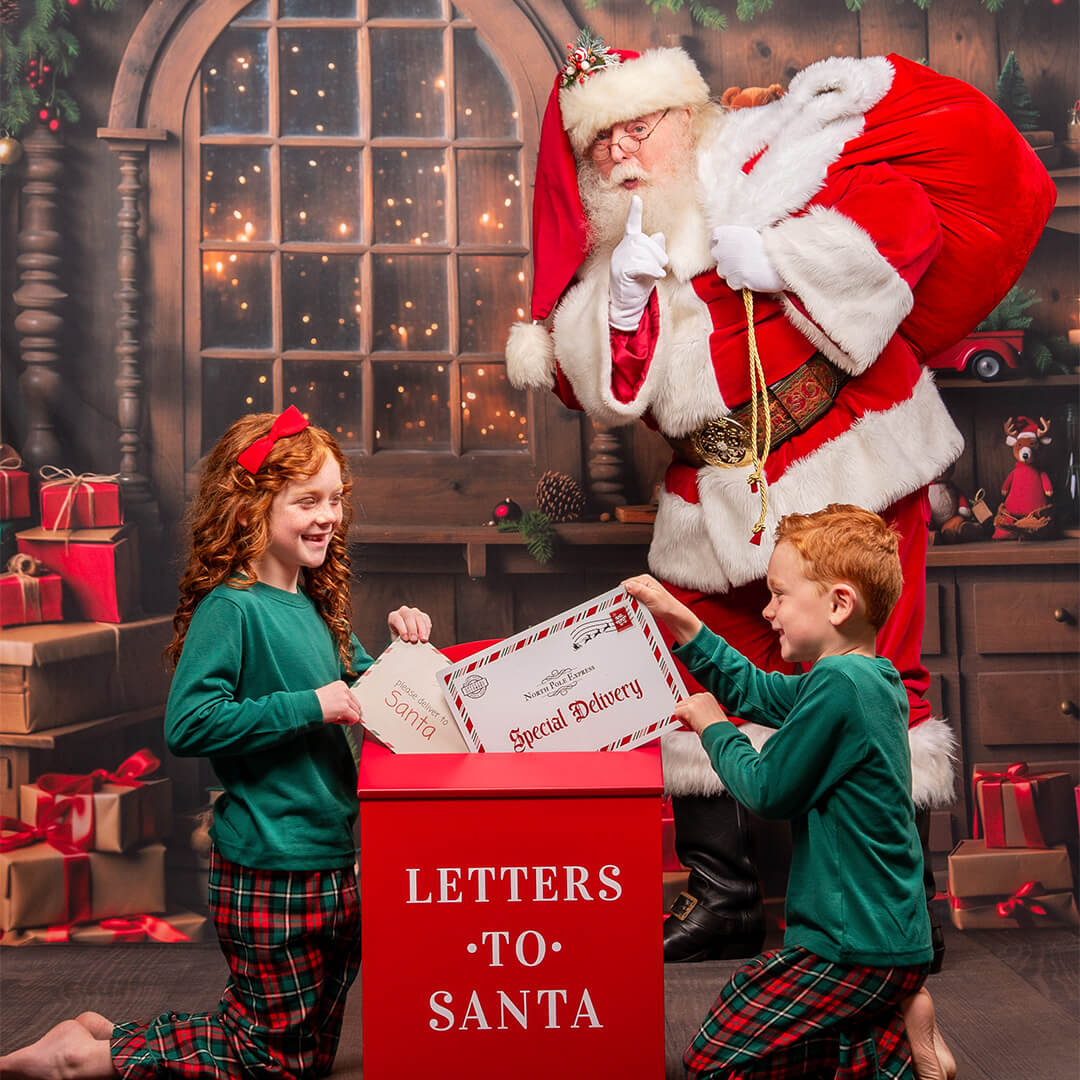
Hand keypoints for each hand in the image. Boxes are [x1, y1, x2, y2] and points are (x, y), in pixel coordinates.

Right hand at [316, 680, 361, 725]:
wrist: (307, 707)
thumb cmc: (315, 704)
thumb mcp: (330, 696)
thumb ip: (342, 699)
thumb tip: (353, 709)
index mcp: (341, 685)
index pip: (353, 698)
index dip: (346, 708)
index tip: (338, 710)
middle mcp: (345, 690)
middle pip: (357, 705)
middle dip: (349, 713)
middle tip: (337, 715)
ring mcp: (345, 698)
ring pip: (357, 712)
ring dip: (348, 717)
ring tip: (335, 717)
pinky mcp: (344, 708)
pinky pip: (355, 718)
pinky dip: (348, 722)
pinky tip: (338, 720)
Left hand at [388, 606, 431, 643]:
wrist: (405, 638)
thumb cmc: (399, 639)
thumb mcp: (396, 640)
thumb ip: (398, 642)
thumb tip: (402, 647)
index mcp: (393, 616)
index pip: (397, 619)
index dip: (401, 629)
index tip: (405, 639)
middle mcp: (403, 612)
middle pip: (408, 616)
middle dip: (412, 629)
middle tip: (414, 640)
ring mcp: (414, 612)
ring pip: (419, 617)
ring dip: (422, 629)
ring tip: (423, 640)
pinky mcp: (423, 616)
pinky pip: (426, 620)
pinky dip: (426, 629)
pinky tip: (426, 637)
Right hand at [608, 195, 668, 329]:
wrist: (627, 306)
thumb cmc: (639, 285)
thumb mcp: (651, 265)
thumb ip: (655, 250)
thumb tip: (659, 234)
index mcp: (628, 246)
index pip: (631, 226)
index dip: (634, 212)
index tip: (637, 198)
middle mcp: (621, 250)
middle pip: (644, 241)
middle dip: (657, 253)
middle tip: (660, 266)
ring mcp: (619, 260)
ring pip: (643, 253)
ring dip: (656, 264)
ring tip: (656, 274)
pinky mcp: (620, 271)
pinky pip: (641, 264)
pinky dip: (653, 270)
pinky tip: (657, 276)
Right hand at [621, 574, 701, 644]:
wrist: (675, 617)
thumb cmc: (668, 606)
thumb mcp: (652, 597)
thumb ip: (639, 590)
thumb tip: (627, 585)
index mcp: (645, 580)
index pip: (627, 583)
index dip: (622, 592)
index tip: (621, 601)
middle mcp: (644, 584)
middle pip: (627, 590)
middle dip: (626, 599)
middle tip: (630, 607)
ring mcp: (644, 592)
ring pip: (630, 598)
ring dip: (630, 605)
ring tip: (636, 609)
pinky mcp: (644, 600)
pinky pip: (634, 603)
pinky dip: (634, 608)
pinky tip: (638, 611)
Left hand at [675, 692, 727, 735]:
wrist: (722, 733)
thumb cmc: (718, 728)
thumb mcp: (710, 714)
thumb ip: (700, 710)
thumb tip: (691, 712)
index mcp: (707, 696)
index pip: (691, 700)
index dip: (692, 711)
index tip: (695, 718)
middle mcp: (701, 696)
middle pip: (683, 702)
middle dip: (687, 714)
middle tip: (697, 723)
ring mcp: (695, 701)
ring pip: (679, 708)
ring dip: (685, 718)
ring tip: (697, 724)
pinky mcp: (689, 708)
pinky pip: (677, 713)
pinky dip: (683, 722)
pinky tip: (693, 725)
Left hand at [710, 224, 783, 292]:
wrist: (779, 261)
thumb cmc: (770, 245)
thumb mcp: (752, 232)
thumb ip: (738, 236)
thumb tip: (734, 241)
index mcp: (728, 233)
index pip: (714, 236)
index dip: (719, 241)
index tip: (725, 245)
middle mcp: (723, 249)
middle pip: (716, 254)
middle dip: (725, 257)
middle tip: (739, 258)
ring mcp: (726, 266)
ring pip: (722, 271)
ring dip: (731, 271)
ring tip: (748, 268)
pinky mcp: (732, 280)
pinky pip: (731, 282)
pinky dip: (739, 282)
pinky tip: (750, 276)